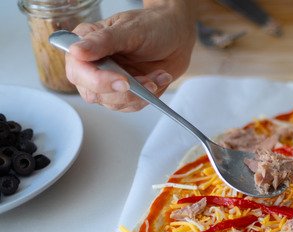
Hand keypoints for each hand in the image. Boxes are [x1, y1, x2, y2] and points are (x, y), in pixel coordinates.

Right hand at [65, 0, 195, 111]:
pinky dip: (148, 96)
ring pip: (114, 103)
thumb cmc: (153, 26)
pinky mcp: (125, 92)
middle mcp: (93, 64)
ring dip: (141, 94)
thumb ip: (102, 41)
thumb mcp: (129, 29)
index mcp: (86, 43)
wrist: (177, 36)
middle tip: (147, 81)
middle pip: (93, 93)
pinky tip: (159, 79)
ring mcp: (108, 80)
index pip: (78, 70)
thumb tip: (76, 51)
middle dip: (124, 92)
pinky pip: (131, 105)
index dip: (97, 81)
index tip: (123, 80)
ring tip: (158, 75)